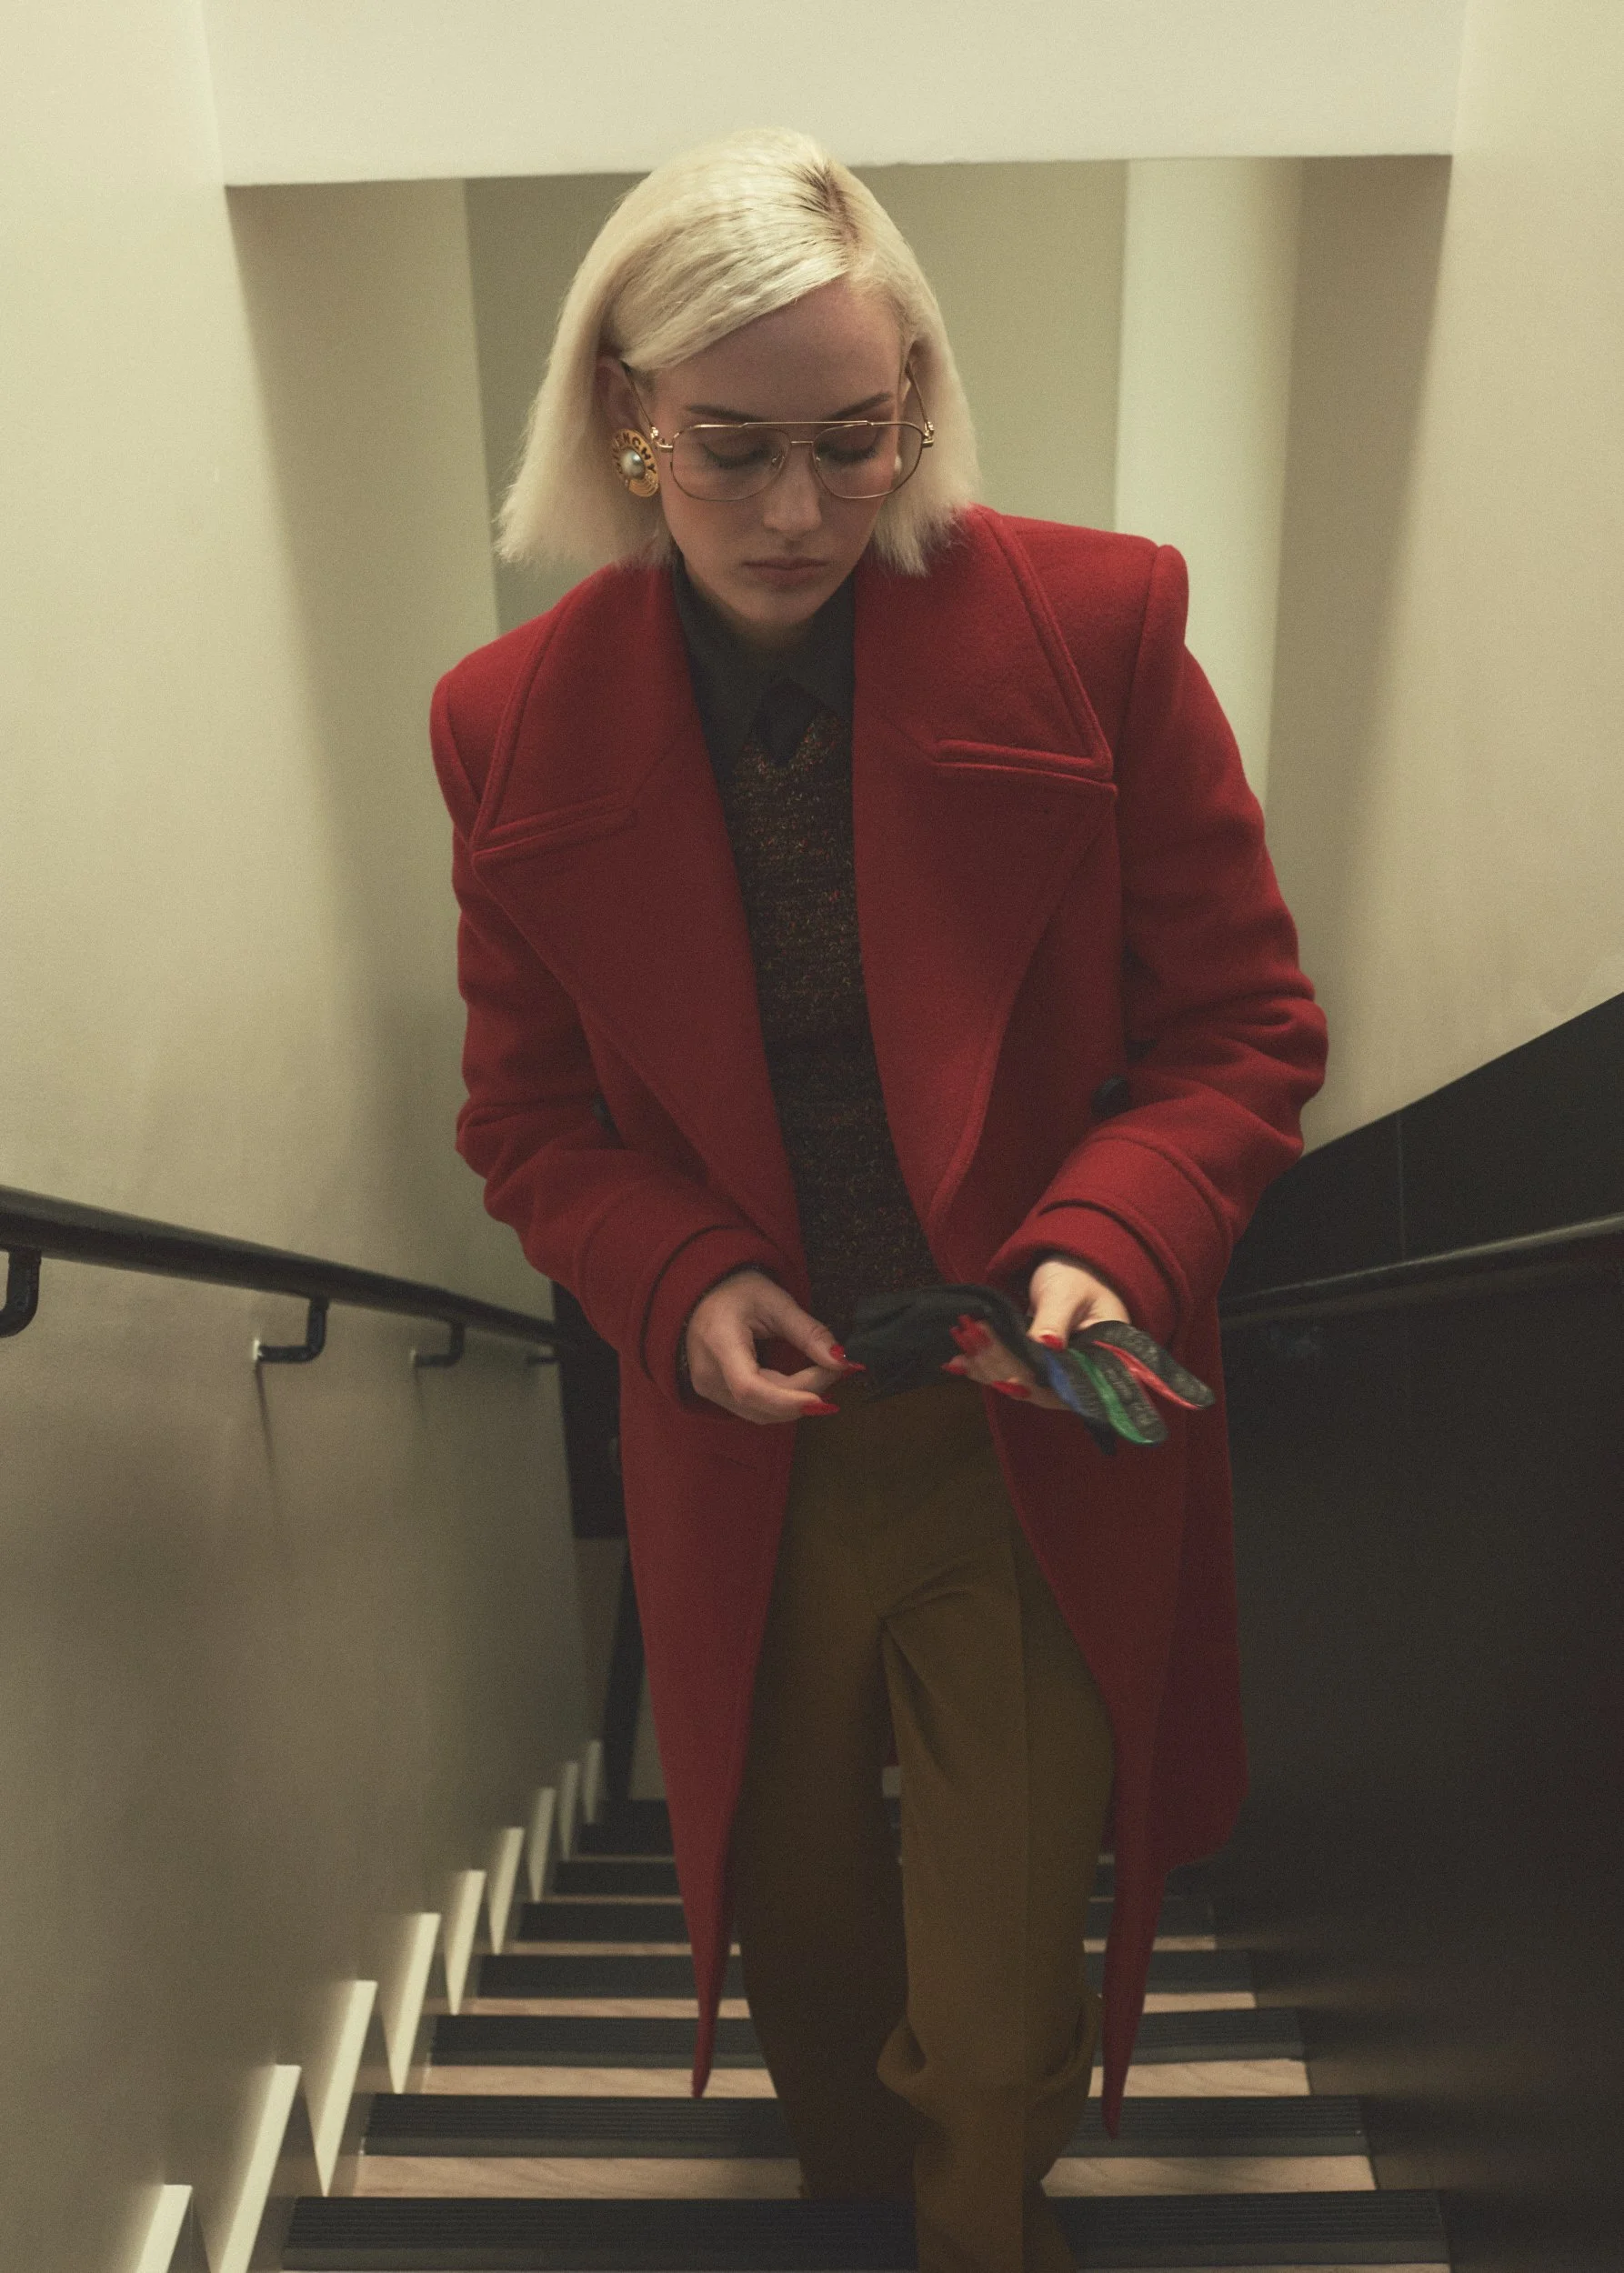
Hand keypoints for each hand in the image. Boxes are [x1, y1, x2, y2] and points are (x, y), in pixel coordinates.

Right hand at [683, 1270, 853, 1424]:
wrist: (704, 1292)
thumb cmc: (738, 1291)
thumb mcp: (777, 1302)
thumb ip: (809, 1334)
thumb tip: (842, 1362)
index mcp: (719, 1342)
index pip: (750, 1388)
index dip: (788, 1400)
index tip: (824, 1398)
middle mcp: (708, 1374)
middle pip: (762, 1402)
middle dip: (805, 1394)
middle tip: (836, 1371)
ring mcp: (708, 1389)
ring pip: (760, 1413)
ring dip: (796, 1402)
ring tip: (822, 1375)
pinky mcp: (715, 1395)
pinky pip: (754, 1409)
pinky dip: (782, 1402)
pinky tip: (802, 1386)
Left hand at [943, 1256, 1130, 1410]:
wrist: (1072, 1265)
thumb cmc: (1078, 1274)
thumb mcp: (1065, 1292)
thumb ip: (1054, 1320)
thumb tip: (1044, 1345)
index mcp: (1102, 1359)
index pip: (1067, 1385)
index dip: (1035, 1384)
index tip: (1005, 1376)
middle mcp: (1081, 1373)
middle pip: (1040, 1388)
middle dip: (1003, 1371)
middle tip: (974, 1346)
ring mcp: (1057, 1371)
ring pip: (1021, 1384)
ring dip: (989, 1369)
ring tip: (962, 1354)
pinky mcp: (1037, 1365)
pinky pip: (1011, 1373)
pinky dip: (985, 1367)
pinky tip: (959, 1364)